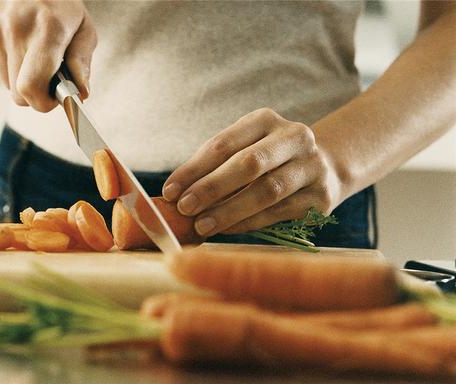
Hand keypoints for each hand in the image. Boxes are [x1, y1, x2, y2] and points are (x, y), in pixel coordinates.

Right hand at [0, 0, 96, 111]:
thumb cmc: (58, 3)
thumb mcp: (83, 27)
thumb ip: (82, 62)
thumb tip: (79, 93)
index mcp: (47, 29)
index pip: (30, 87)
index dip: (42, 102)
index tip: (51, 98)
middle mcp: (14, 28)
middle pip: (17, 92)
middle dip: (34, 91)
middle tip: (46, 73)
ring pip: (4, 82)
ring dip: (18, 76)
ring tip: (29, 51)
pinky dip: (4, 63)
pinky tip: (13, 42)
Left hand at [162, 108, 345, 236]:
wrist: (325, 168)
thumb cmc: (267, 160)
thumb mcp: (244, 148)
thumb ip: (213, 165)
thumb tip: (175, 195)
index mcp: (266, 120)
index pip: (223, 144)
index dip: (193, 169)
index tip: (169, 191)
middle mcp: (294, 138)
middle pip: (249, 164)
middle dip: (212, 188)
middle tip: (185, 208)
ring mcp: (312, 167)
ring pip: (266, 190)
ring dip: (230, 210)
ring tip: (202, 225)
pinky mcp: (321, 197)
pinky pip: (278, 212)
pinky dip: (249, 223)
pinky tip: (226, 230)